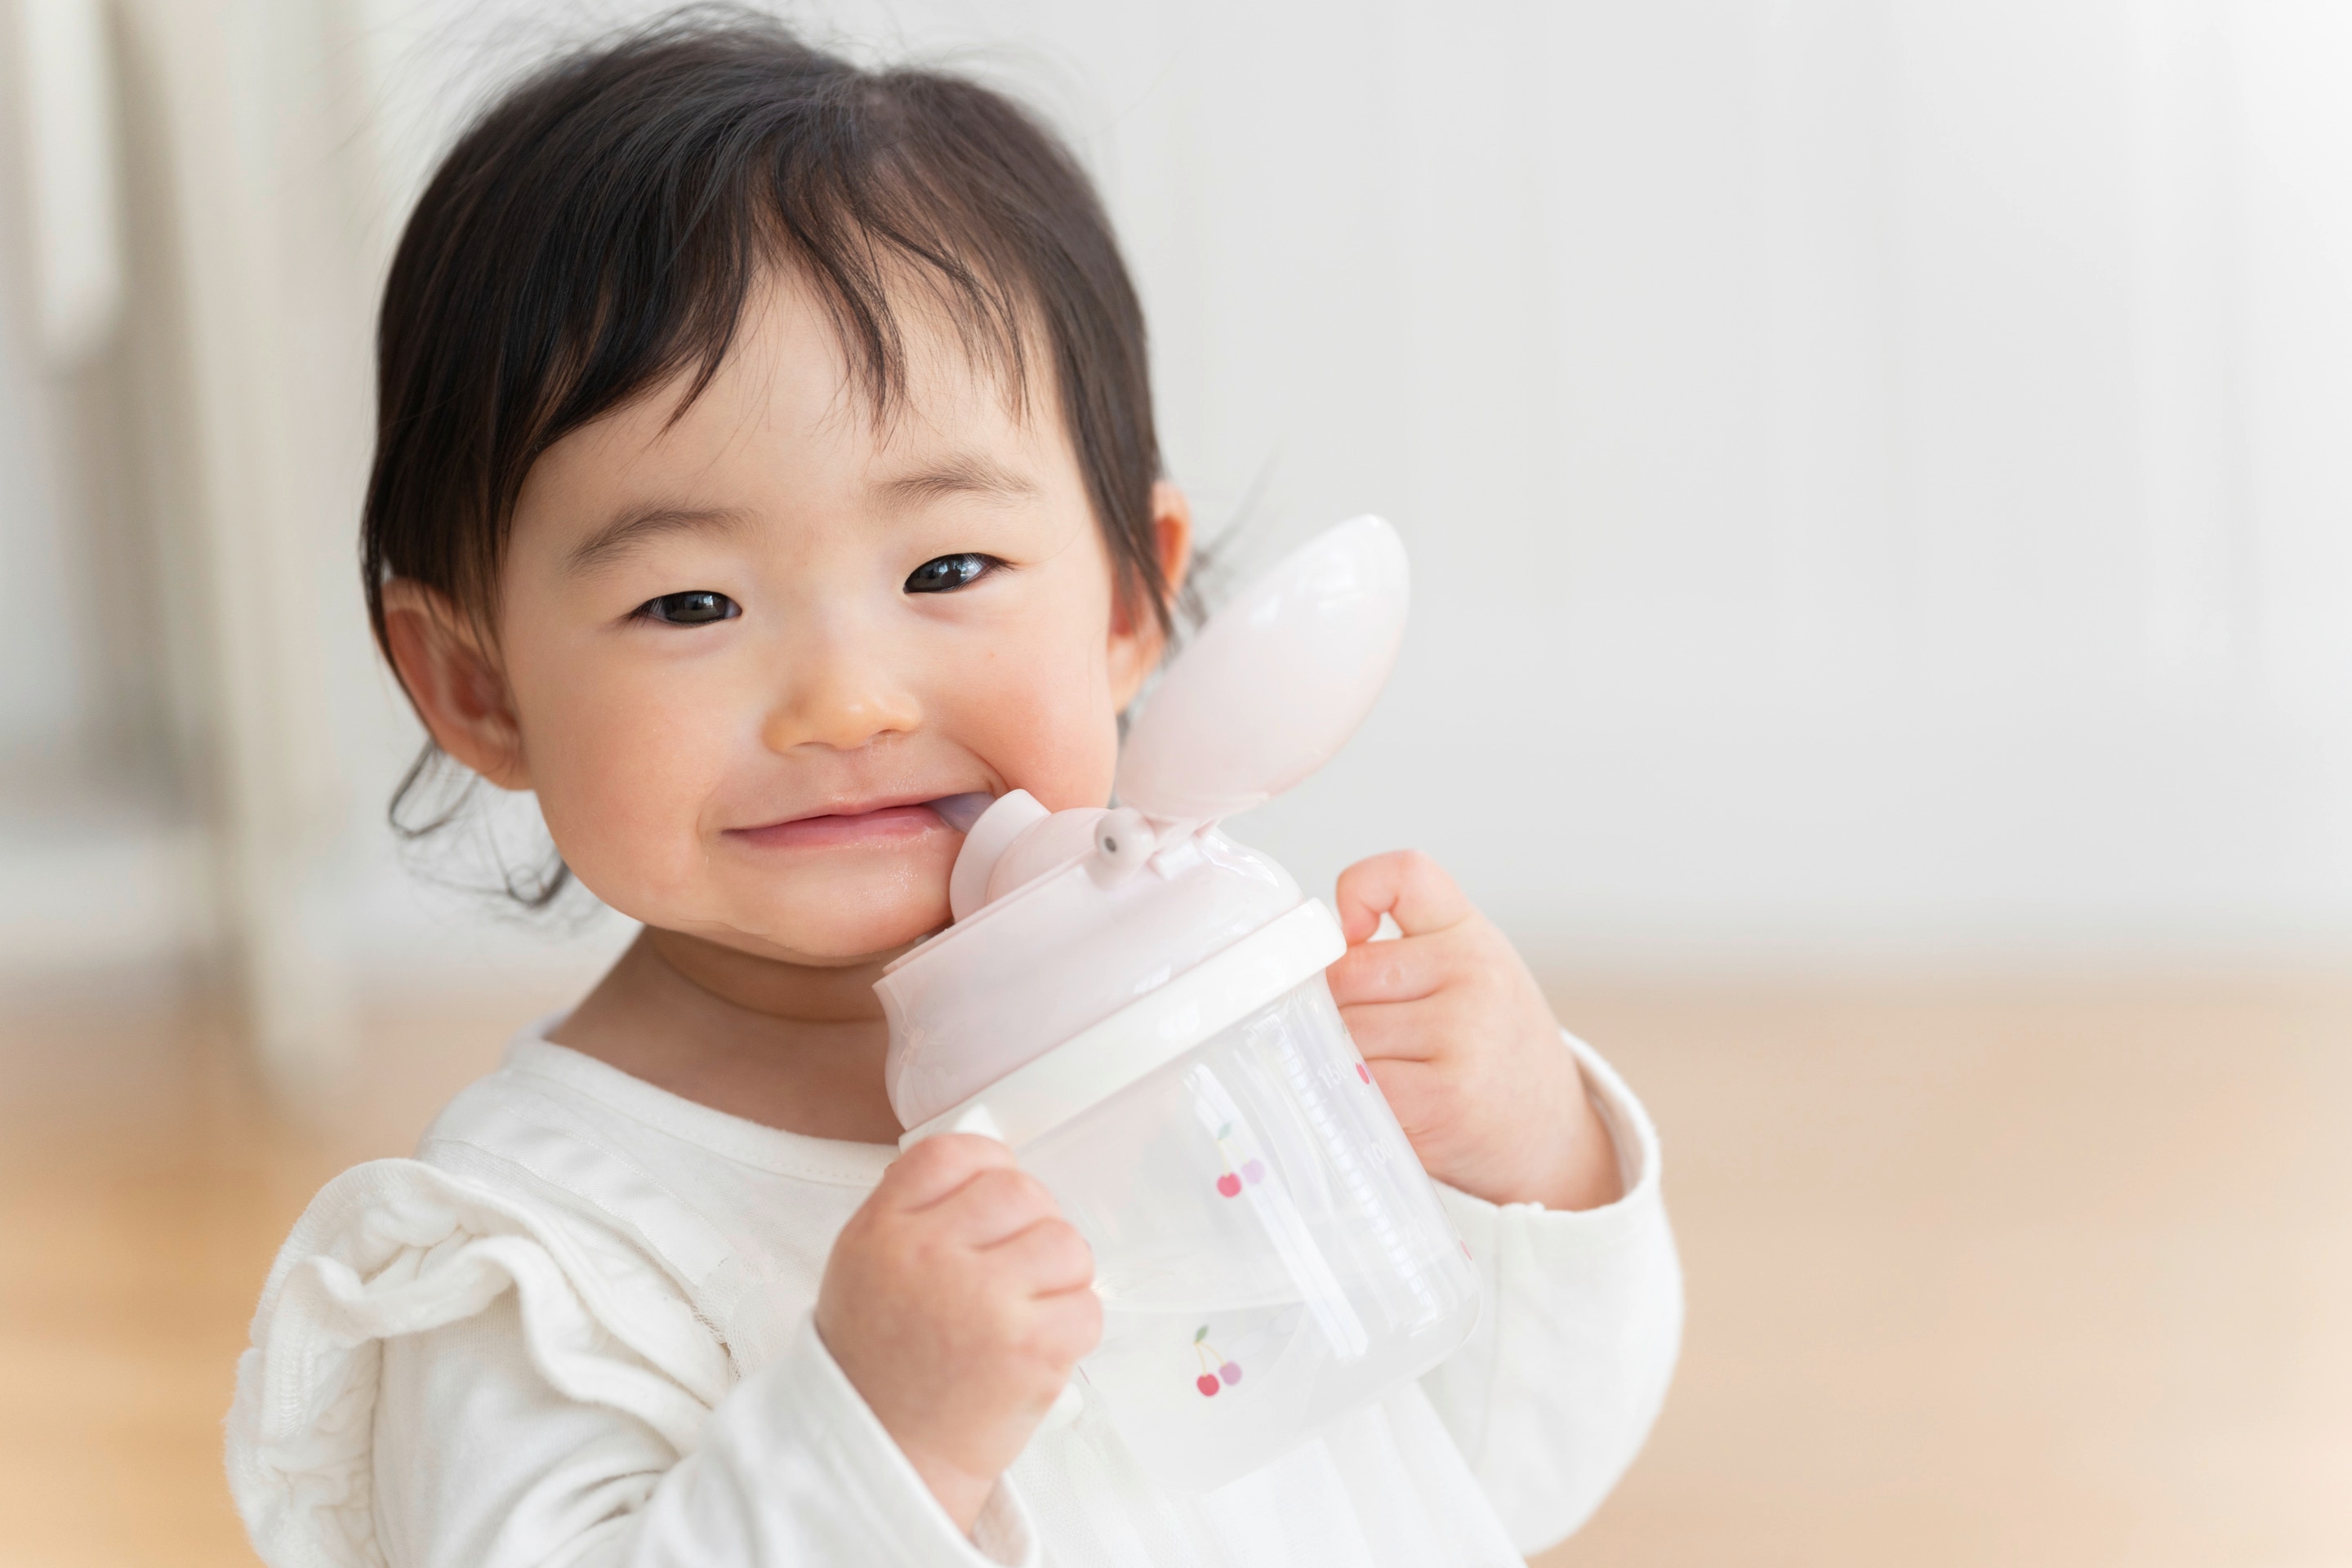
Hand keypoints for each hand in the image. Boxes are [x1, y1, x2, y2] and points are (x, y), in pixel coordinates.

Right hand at [815, 1135, 1100, 1532]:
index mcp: (883, 1231)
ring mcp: (984, 1302)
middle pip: (1021, 1191)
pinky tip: (1036, 1345)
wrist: (886, 1455)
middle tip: (1013, 1268)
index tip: (992, 1200)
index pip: (954, 1153)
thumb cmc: (880, 1361)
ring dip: (1059, 1274)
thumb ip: (913, 1210)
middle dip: (1030, 1225)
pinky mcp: (1031, 1350)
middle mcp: (930, 1257)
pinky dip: (1072, 1325)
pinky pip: (1087, 1305)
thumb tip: (987, 1166)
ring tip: (1026, 1309)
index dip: (988, 1167)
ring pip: (1066, 1243)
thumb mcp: (864, 1265)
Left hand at [1326, 851, 1621, 1210]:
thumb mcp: (1469, 977)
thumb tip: (1300, 970)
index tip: (1350, 935)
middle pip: (1344, 973)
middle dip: (1338, 1010)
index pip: (1405, 874)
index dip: (1356, 891)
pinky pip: (1356, 1083)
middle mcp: (1473, 973)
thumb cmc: (1490, 1051)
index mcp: (1471, 935)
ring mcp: (1462, 1033)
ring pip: (1342, 1031)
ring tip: (1389, 1078)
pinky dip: (1355, 1100)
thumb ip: (1402, 952)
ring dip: (1342, 1061)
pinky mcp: (1443, 1097)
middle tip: (1376, 1042)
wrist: (1553, 1137)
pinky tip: (1387, 1108)